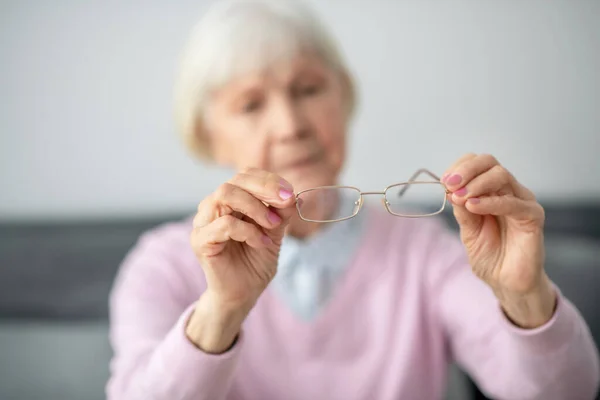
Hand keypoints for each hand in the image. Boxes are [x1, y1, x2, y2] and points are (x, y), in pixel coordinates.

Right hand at [186, 168, 296, 351]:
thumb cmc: (255, 261)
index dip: (268, 180)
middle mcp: (213, 206)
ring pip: (224, 196)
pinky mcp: (200, 241)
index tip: (290, 194)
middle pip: (233, 182)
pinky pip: (223, 224)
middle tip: (286, 202)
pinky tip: (261, 243)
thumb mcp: (274, 232)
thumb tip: (293, 195)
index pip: (245, 175)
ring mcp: (203, 222)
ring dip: (255, 207)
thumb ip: (280, 213)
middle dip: (264, 188)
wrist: (243, 293)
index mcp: (230, 200)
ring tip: (272, 225)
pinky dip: (248, 231)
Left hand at [442, 154, 555, 327]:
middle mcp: (509, 191)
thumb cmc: (489, 255)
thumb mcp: (468, 230)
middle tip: (449, 185)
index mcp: (492, 190)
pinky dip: (490, 202)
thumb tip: (451, 189)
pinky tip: (472, 207)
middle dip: (466, 170)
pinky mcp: (533, 216)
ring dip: (476, 184)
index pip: (477, 163)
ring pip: (501, 176)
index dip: (459, 167)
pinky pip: (513, 202)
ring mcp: (522, 201)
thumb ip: (462, 209)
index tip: (444, 182)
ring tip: (459, 198)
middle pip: (489, 162)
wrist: (506, 282)